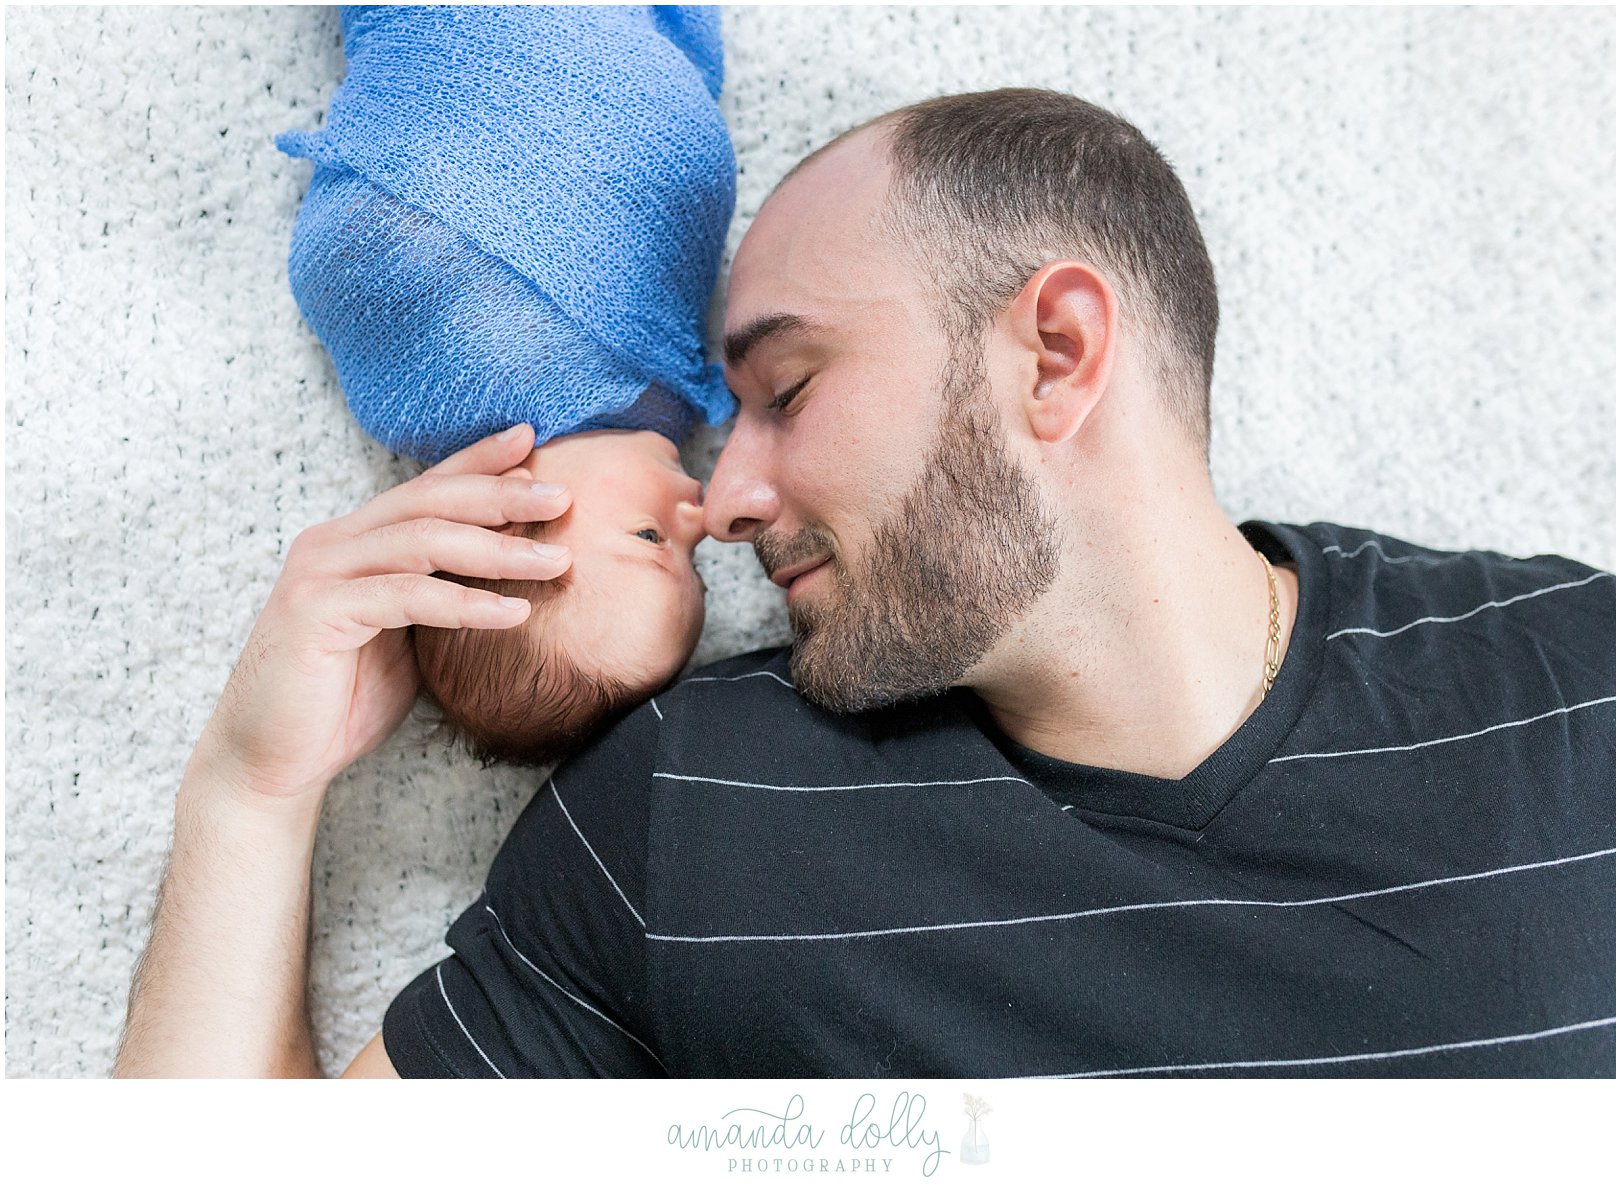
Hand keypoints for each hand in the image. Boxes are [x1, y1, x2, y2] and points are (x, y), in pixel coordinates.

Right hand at [190, 423, 571, 803]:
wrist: (273, 760)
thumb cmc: (344, 701)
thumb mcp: (410, 637)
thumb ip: (444, 595)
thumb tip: (514, 565)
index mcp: (354, 541)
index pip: (425, 487)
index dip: (477, 459)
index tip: (531, 439)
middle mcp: (332, 544)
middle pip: (429, 501)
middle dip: (501, 493)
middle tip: (563, 495)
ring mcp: (320, 574)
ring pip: (423, 541)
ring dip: (498, 548)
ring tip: (557, 560)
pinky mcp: (316, 613)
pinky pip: (408, 597)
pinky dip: (466, 603)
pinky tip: (514, 612)